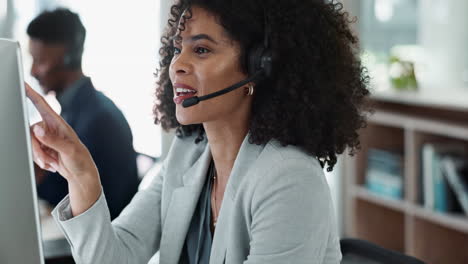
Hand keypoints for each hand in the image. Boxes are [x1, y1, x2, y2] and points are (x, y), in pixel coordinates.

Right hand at [26, 83, 100, 215]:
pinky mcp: (44, 148)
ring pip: (30, 143)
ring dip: (39, 157)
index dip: (31, 94)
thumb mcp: (68, 150)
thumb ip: (52, 140)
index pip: (42, 105)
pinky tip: (53, 164)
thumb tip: (37, 129)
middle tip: (47, 160)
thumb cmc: (80, 160)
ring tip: (53, 163)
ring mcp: (46, 138)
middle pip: (30, 131)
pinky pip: (33, 152)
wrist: (81, 174)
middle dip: (36, 148)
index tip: (22, 83)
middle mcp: (51, 128)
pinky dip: (41, 161)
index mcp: (59, 124)